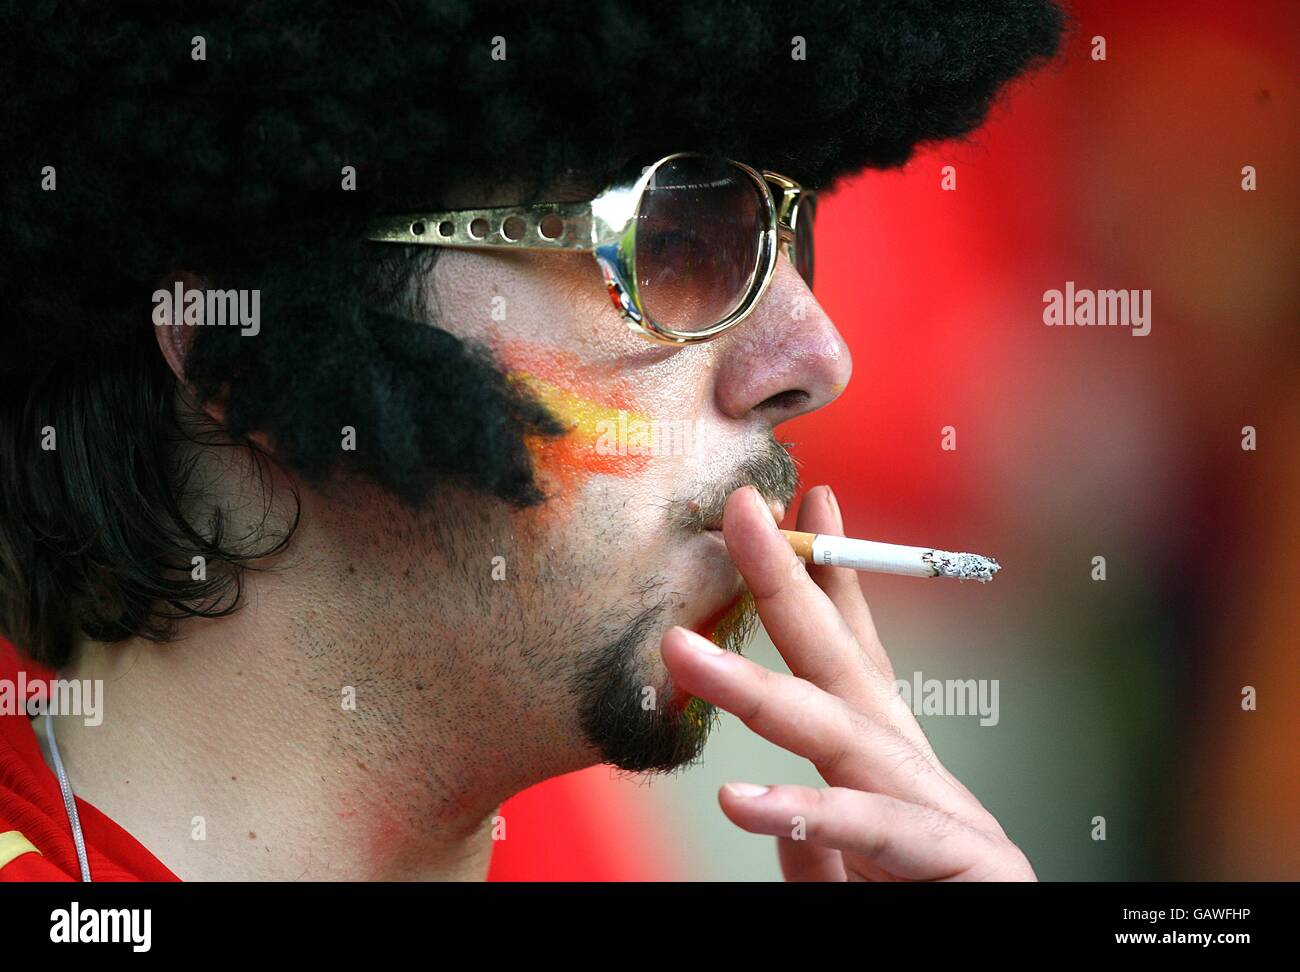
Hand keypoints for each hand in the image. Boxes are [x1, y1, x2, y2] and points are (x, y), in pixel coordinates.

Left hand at [661, 484, 1035, 880]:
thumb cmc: (924, 901)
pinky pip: (869, 831)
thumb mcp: (851, 859)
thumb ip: (811, 830)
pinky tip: (739, 798)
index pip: (850, 646)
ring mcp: (933, 804)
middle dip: (789, 576)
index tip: (800, 500)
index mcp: (879, 752)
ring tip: (676, 652)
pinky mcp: (955, 859)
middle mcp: (906, 763)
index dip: (824, 570)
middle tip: (737, 511)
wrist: (1001, 954)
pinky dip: (804, 812)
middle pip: (839, 655)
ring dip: (753, 687)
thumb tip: (764, 806)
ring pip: (837, 732)